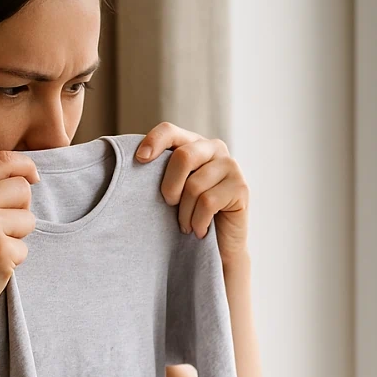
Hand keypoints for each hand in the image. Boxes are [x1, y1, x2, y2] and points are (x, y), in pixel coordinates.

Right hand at [0, 150, 40, 337]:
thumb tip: (28, 175)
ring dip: (18, 237)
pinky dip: (14, 261)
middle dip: (20, 209)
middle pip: (22, 188)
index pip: (2, 159)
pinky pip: (26, 248)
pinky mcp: (1, 252)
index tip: (33, 176)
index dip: (24, 164)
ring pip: (29, 218)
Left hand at [136, 122, 249, 265]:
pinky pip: (208, 202)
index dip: (154, 141)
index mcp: (194, 143)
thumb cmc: (189, 215)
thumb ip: (160, 171)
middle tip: (170, 205)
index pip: (170, 131)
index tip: (140, 159)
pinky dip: (198, 222)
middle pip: (183, 157)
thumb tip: (135, 160)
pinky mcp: (241, 187)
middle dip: (170, 187)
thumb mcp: (172, 189)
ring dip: (184, 213)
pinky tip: (200, 230)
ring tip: (186, 225)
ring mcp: (231, 166)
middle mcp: (215, 148)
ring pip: (194, 185)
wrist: (219, 246)